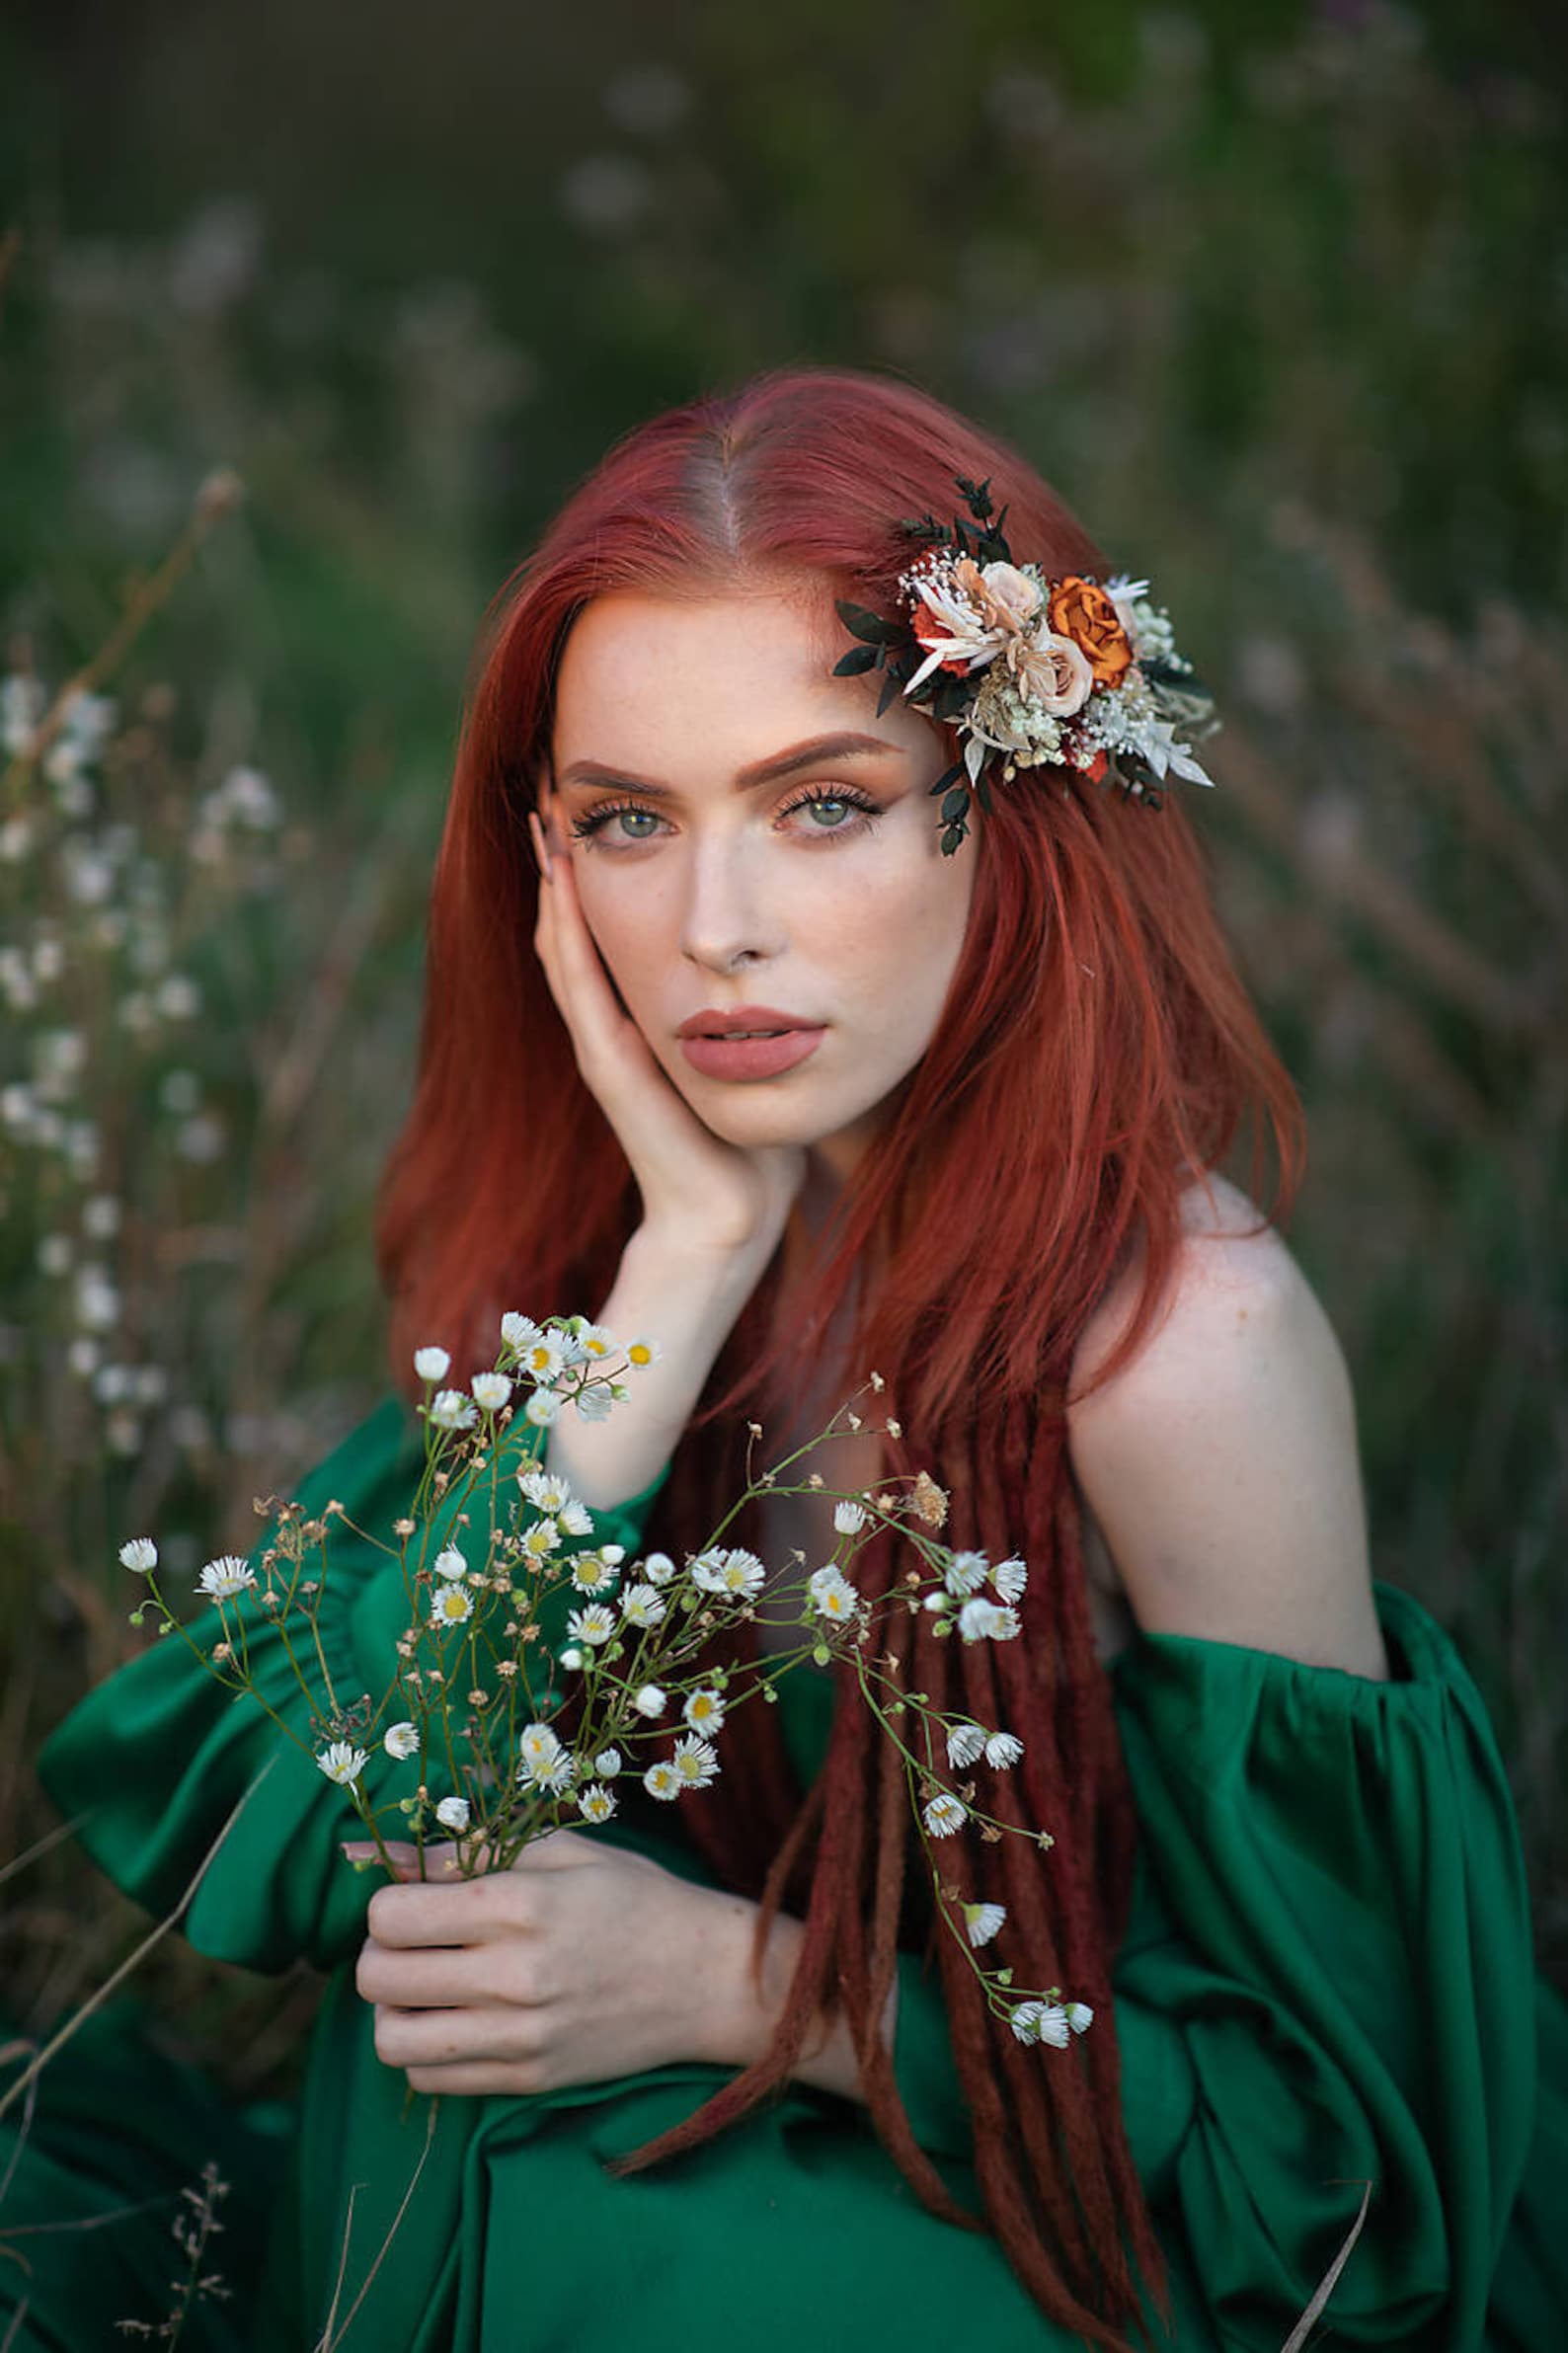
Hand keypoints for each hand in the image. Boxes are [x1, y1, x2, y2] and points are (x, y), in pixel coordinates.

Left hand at [348, 1829, 751, 2096]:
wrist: (706, 1978)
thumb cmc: (633, 1898)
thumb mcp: (558, 1852)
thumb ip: (464, 1849)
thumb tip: (368, 1852)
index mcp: (518, 1906)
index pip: (390, 1916)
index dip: (387, 1904)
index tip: (415, 1901)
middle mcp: (512, 1977)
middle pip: (377, 1978)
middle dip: (378, 1954)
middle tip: (411, 1944)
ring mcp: (519, 2038)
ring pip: (391, 2041)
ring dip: (393, 2011)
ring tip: (424, 1989)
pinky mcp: (526, 2080)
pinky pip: (430, 2080)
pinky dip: (425, 2052)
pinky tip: (456, 2021)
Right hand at [529, 805, 803, 1263]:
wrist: (733, 1215)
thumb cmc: (752, 1142)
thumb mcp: (753, 1055)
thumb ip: (754, 1010)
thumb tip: (788, 959)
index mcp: (639, 1020)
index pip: (603, 928)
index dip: (592, 867)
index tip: (593, 801)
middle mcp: (610, 1026)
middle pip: (570, 924)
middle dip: (561, 856)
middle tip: (550, 786)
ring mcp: (603, 1044)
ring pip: (564, 945)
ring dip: (552, 880)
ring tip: (544, 817)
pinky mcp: (610, 1065)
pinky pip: (579, 985)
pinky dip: (566, 932)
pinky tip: (560, 884)